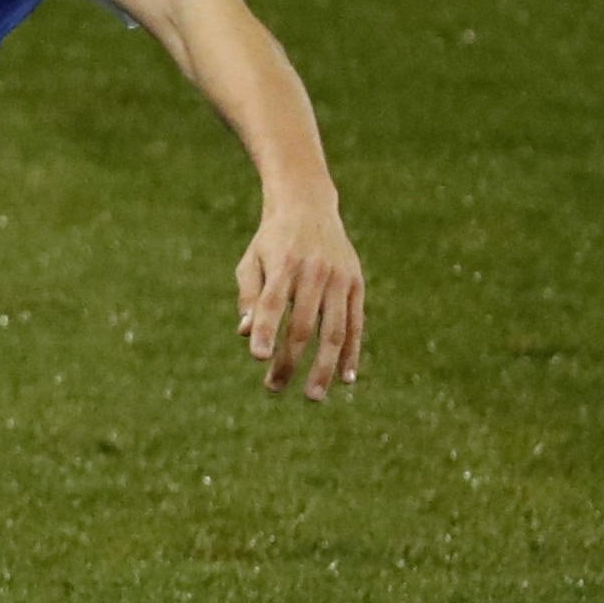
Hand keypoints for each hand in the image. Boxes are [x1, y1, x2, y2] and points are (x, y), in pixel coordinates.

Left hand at [236, 194, 365, 399]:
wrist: (308, 207)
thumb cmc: (271, 241)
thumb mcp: (251, 261)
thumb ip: (249, 296)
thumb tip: (246, 333)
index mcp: (283, 266)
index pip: (273, 304)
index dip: (267, 332)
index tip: (259, 359)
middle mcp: (314, 273)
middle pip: (303, 326)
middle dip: (290, 360)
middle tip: (274, 388)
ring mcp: (339, 280)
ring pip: (334, 331)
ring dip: (324, 367)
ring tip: (313, 395)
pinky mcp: (356, 285)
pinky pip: (356, 325)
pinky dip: (352, 353)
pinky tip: (346, 380)